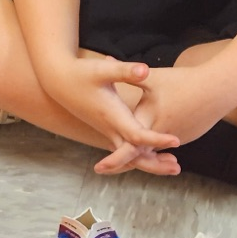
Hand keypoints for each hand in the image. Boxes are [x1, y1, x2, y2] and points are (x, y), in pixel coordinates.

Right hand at [39, 53, 180, 160]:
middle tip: (177, 168)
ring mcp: (108, 131)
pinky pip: (126, 149)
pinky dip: (141, 155)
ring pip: (130, 156)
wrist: (59, 82)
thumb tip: (145, 70)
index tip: (177, 141)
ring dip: (150, 162)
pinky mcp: (108, 128)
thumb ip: (125, 70)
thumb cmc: (82, 73)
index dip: (157, 139)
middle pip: (133, 156)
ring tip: (174, 164)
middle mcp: (110, 128)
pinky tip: (156, 152)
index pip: (136, 135)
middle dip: (155, 164)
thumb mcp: (103, 69)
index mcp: (112, 116)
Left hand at [94, 65, 227, 174]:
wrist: (218, 90)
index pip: (127, 149)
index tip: (98, 167)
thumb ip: (128, 73)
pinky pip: (166, 145)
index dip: (112, 160)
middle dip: (122, 161)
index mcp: (149, 122)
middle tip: (104, 167)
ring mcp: (176, 139)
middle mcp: (160, 136)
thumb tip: (105, 60)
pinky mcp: (186, 136)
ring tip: (124, 156)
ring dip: (140, 154)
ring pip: (153, 151)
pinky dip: (155, 146)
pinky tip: (148, 143)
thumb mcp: (153, 78)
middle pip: (138, 155)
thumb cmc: (184, 81)